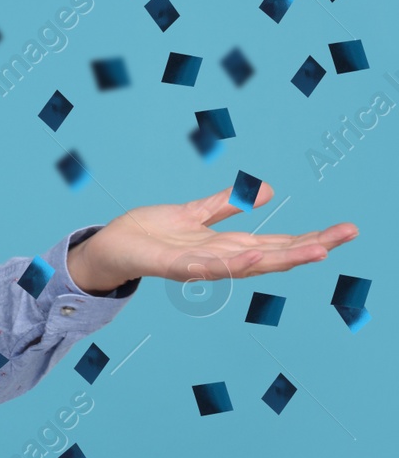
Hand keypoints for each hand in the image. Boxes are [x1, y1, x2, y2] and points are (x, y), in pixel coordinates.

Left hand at [67, 180, 358, 292]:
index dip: (309, 238)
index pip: (276, 242)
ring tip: (316, 250)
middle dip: (310, 246)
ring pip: (247, 264)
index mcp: (226, 245)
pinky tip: (254, 255)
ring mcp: (199, 265)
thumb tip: (265, 191)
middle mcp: (219, 259)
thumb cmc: (151, 234)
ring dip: (282, 257)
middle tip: (346, 234)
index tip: (344, 230)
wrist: (110, 247)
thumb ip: (225, 204)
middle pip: (272, 254)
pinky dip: (231, 263)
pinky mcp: (173, 266)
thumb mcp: (194, 213)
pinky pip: (206, 266)